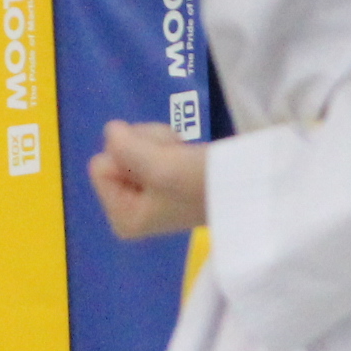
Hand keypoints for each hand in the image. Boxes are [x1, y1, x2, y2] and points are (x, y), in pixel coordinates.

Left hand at [88, 120, 206, 242]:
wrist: (251, 183)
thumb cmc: (205, 182)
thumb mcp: (159, 165)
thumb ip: (124, 147)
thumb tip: (111, 132)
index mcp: (123, 218)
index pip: (99, 166)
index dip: (129, 156)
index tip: (161, 167)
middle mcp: (129, 210)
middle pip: (114, 153)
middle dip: (144, 147)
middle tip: (175, 159)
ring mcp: (145, 194)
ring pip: (130, 145)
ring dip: (158, 142)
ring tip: (184, 156)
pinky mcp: (161, 178)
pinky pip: (147, 146)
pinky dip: (166, 143)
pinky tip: (186, 154)